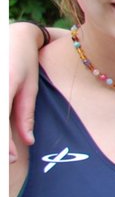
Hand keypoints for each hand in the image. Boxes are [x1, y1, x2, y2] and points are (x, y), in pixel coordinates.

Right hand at [10, 22, 44, 162]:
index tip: (12, 159)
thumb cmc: (25, 61)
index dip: (4, 147)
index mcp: (2, 87)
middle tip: (7, 161)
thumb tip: (29, 141)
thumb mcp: (30, 86)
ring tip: (7, 150)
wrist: (13, 36)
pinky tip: (4, 133)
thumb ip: (26, 115)